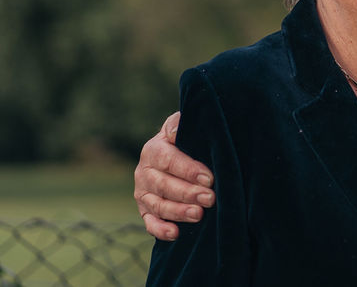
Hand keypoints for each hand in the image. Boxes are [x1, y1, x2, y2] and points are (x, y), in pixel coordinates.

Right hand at [134, 112, 215, 239]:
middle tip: (210, 198)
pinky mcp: (145, 210)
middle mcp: (144, 172)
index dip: (189, 170)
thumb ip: (179, 125)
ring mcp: (143, 193)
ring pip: (158, 205)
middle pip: (164, 185)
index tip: (209, 179)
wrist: (177, 149)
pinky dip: (160, 229)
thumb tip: (177, 131)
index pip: (170, 161)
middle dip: (188, 193)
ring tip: (199, 215)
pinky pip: (150, 222)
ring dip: (178, 212)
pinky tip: (175, 233)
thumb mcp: (182, 125)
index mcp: (153, 150)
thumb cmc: (185, 136)